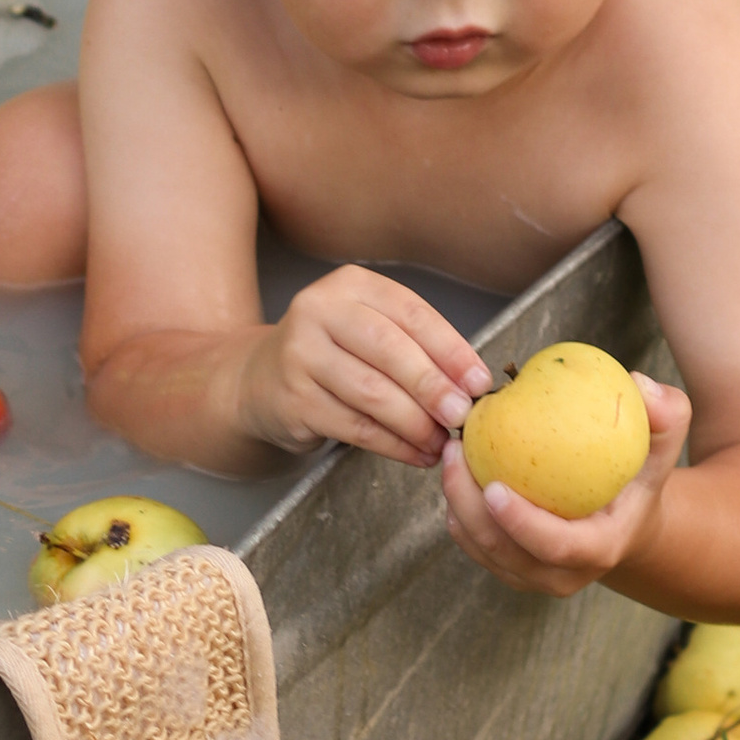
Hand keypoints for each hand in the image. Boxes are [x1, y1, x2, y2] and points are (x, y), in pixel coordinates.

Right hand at [241, 267, 492, 466]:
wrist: (259, 380)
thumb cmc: (334, 354)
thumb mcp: (370, 332)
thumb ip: (417, 347)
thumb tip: (472, 385)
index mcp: (350, 285)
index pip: (411, 313)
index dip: (451, 349)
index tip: (480, 382)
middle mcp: (319, 311)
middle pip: (390, 350)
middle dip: (433, 386)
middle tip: (463, 415)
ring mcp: (300, 354)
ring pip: (372, 393)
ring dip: (416, 423)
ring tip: (442, 441)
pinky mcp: (293, 399)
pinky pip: (355, 427)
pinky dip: (394, 445)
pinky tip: (417, 454)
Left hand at [437, 374, 691, 594]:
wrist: (626, 519)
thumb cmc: (640, 473)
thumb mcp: (663, 442)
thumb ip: (666, 412)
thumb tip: (639, 384)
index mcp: (600, 548)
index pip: (555, 547)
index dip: (521, 524)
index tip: (494, 486)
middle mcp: (563, 574)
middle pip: (505, 553)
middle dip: (469, 508)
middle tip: (455, 452)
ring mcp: (533, 576)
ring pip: (482, 550)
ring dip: (456, 506)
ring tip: (449, 453)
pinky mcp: (510, 567)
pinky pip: (474, 544)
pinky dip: (458, 510)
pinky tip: (453, 468)